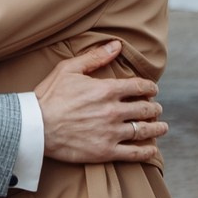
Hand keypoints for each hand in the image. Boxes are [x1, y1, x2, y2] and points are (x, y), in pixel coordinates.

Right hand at [34, 41, 164, 166]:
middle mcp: (113, 111)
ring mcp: (111, 132)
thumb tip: (116, 45)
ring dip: (157, 128)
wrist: (35, 127)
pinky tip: (151, 149)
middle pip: (145, 109)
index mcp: (106, 90)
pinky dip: (146, 151)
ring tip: (162, 127)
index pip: (139, 86)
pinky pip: (134, 153)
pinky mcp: (105, 151)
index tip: (153, 90)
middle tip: (157, 108)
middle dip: (154, 108)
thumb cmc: (49, 96)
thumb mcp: (69, 69)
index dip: (150, 87)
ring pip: (144, 130)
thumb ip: (95, 57)